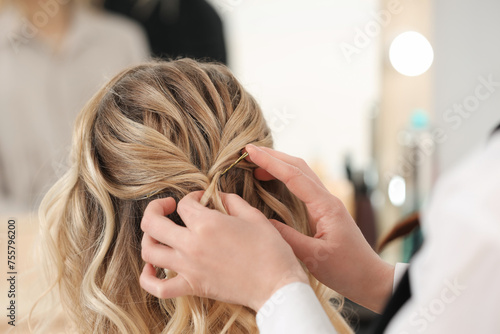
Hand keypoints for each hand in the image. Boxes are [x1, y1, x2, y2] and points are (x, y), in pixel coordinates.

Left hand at [139, 192, 308, 311]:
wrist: (276, 286)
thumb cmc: (269, 249)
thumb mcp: (253, 216)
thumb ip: (231, 200)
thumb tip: (217, 196)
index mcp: (208, 224)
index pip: (184, 204)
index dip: (192, 196)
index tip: (202, 199)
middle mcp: (191, 245)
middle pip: (153, 223)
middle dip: (156, 208)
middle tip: (166, 206)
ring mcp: (188, 268)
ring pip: (149, 251)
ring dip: (149, 238)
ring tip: (159, 233)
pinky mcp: (192, 287)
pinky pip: (158, 288)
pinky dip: (148, 278)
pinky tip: (152, 269)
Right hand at [245, 144, 393, 312]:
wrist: (370, 278)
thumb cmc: (347, 269)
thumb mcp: (314, 257)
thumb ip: (287, 238)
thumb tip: (262, 222)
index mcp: (325, 206)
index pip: (293, 176)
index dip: (270, 162)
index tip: (250, 151)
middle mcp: (327, 199)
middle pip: (298, 167)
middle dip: (273, 156)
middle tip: (248, 151)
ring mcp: (326, 204)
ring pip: (301, 174)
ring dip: (279, 165)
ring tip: (255, 164)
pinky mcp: (324, 211)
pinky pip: (302, 187)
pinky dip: (285, 178)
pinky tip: (272, 182)